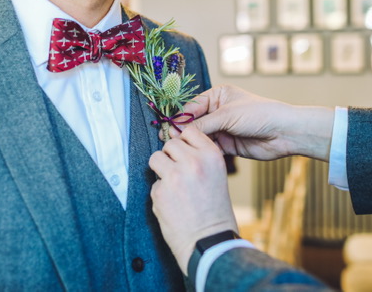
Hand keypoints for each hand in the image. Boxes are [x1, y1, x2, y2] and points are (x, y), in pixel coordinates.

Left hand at [149, 127, 237, 274]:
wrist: (209, 241)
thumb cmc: (215, 210)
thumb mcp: (217, 175)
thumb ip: (199, 158)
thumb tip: (176, 144)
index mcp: (211, 155)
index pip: (189, 130)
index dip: (184, 141)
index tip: (184, 152)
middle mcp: (193, 162)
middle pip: (170, 144)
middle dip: (171, 156)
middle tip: (179, 173)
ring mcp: (174, 176)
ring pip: (156, 158)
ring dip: (161, 169)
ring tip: (173, 185)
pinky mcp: (159, 192)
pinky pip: (153, 182)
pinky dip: (160, 192)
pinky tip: (172, 203)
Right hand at [171, 85, 333, 161]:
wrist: (284, 133)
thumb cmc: (259, 114)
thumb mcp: (228, 115)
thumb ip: (203, 124)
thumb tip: (178, 131)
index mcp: (217, 96)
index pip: (191, 107)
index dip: (179, 119)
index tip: (168, 130)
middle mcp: (218, 111)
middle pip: (193, 122)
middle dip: (181, 132)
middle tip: (167, 142)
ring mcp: (222, 128)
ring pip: (199, 137)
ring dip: (190, 144)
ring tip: (177, 151)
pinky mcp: (227, 145)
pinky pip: (208, 148)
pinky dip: (201, 152)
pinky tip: (191, 157)